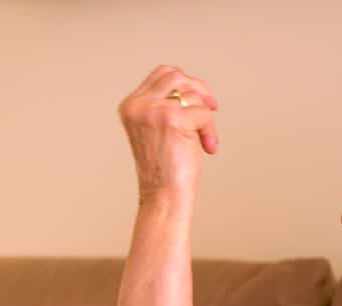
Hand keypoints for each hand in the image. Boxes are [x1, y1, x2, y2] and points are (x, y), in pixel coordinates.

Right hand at [118, 65, 219, 200]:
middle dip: (198, 90)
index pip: (161, 75)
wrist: (163, 195)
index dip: (185, 84)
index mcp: (131, 106)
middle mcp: (138, 105)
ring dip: (205, 117)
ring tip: (205, 140)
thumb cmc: (164, 168)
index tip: (200, 101)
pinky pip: (204, 113)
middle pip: (176, 75)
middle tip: (211, 108)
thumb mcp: (157, 129)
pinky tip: (207, 148)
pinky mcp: (172, 119)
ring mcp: (153, 110)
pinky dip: (210, 131)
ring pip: (192, 94)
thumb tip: (192, 86)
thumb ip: (164, 105)